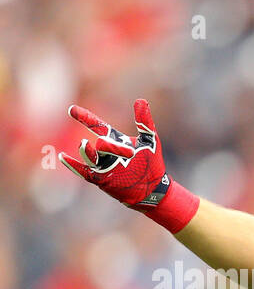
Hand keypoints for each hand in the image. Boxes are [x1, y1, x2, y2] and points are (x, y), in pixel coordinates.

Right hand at [59, 98, 197, 231]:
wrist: (154, 188)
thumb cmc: (152, 163)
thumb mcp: (150, 140)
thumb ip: (144, 121)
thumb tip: (141, 100)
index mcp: (114, 140)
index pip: (96, 126)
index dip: (85, 117)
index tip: (72, 109)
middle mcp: (105, 152)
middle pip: (100, 144)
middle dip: (111, 147)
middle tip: (129, 154)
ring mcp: (102, 166)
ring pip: (89, 156)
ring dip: (86, 151)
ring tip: (85, 144)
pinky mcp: (100, 179)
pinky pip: (83, 171)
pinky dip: (73, 165)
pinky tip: (63, 157)